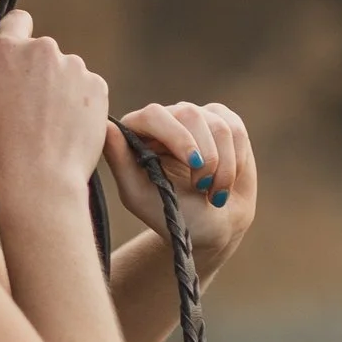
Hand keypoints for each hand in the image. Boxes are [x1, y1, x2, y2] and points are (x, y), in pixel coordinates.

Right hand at [0, 12, 110, 222]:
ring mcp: (73, 67)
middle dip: (37, 73)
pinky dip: (81, 104)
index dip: (16, 36)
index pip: (16, 22)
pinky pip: (88, 89)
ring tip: (50, 126)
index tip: (19, 50)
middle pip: (42, 53)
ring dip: (61, 89)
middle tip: (30, 108)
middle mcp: (42, 50)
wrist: (37, 181)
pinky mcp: (98, 87)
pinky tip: (68, 129)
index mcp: (6, 51)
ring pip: (66, 72)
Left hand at [106, 93, 257, 275]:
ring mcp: (197, 117)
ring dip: (222, 166)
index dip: (177, 136)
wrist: (214, 227)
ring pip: (218, 126)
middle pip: (190, 114)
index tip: (194, 165)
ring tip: (212, 192)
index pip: (154, 114)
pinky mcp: (224, 122)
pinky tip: (225, 180)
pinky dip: (235, 162)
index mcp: (139, 132)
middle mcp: (167, 118)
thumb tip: (105, 126)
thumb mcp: (140, 196)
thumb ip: (120, 162)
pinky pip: (236, 130)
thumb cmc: (172, 215)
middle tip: (202, 188)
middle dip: (205, 156)